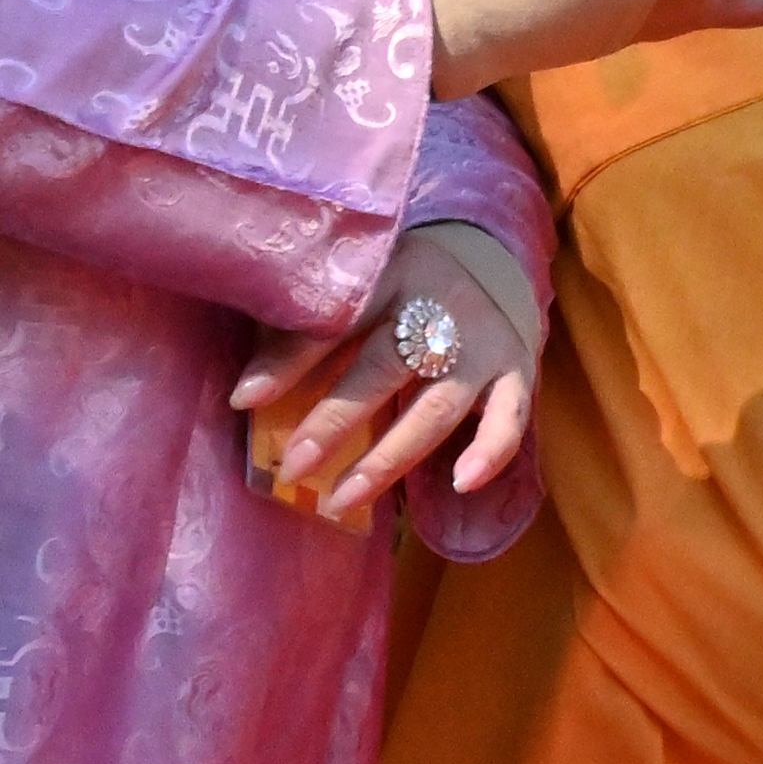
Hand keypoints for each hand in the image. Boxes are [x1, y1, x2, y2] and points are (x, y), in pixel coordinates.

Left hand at [232, 221, 542, 525]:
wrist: (488, 264)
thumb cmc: (400, 285)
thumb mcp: (355, 288)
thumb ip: (306, 328)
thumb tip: (245, 395)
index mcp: (390, 276)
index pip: (336, 323)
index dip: (289, 361)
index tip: (244, 400)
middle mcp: (441, 308)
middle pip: (385, 369)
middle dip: (336, 421)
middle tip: (293, 467)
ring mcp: (484, 345)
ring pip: (436, 407)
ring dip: (389, 457)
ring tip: (343, 499)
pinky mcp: (518, 373)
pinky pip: (510, 418)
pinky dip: (490, 451)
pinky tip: (461, 483)